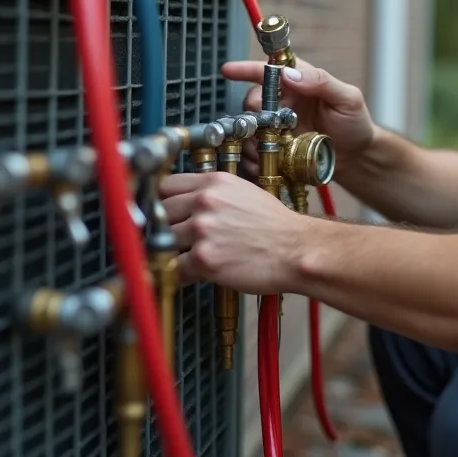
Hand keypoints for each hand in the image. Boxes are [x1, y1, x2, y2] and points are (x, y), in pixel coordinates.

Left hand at [161, 171, 306, 294]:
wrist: (296, 250)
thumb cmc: (276, 226)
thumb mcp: (244, 193)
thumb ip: (213, 194)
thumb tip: (188, 204)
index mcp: (214, 182)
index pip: (166, 185)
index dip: (164, 201)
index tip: (166, 213)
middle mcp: (205, 201)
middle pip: (160, 212)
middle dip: (166, 227)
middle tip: (177, 240)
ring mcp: (202, 229)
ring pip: (164, 241)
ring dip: (173, 252)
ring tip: (189, 258)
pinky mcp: (204, 258)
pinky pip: (174, 268)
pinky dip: (181, 274)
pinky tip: (195, 274)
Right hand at [220, 57, 374, 180]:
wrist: (357, 158)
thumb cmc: (355, 123)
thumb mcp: (347, 98)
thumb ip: (321, 82)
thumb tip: (289, 74)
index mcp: (300, 81)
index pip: (269, 69)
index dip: (246, 68)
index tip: (228, 71)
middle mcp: (284, 101)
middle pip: (254, 100)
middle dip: (253, 111)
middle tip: (264, 124)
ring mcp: (278, 125)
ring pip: (250, 126)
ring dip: (251, 136)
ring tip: (263, 148)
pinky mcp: (276, 147)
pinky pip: (256, 149)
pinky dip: (253, 156)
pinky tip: (260, 163)